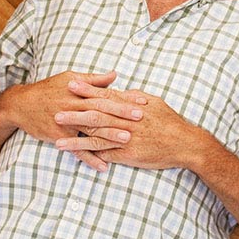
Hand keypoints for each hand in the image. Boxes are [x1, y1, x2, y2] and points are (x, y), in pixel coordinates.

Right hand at [3, 70, 138, 168]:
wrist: (21, 105)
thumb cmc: (48, 89)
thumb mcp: (70, 78)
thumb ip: (94, 79)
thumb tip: (115, 74)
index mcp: (80, 92)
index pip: (107, 95)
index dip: (125, 99)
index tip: (143, 102)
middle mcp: (74, 106)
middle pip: (102, 110)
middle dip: (121, 114)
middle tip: (141, 119)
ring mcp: (67, 122)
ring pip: (91, 129)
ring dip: (109, 136)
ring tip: (127, 141)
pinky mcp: (59, 137)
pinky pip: (77, 150)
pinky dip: (90, 158)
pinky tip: (104, 166)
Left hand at [54, 81, 219, 172]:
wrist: (185, 144)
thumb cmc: (170, 122)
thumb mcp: (154, 102)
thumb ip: (135, 96)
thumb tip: (120, 89)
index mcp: (131, 106)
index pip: (104, 96)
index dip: (86, 90)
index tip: (71, 84)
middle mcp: (125, 121)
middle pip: (95, 114)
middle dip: (74, 111)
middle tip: (54, 109)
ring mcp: (125, 138)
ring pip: (95, 135)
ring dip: (74, 135)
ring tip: (56, 135)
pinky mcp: (126, 154)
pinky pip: (103, 153)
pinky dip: (86, 153)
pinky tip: (72, 153)